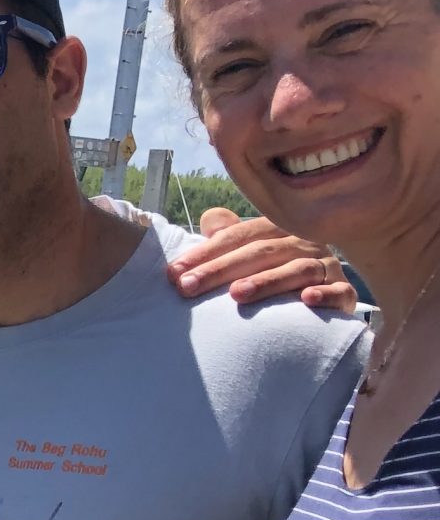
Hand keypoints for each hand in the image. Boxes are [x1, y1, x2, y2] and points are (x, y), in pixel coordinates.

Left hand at [168, 208, 358, 312]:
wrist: (323, 300)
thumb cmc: (275, 274)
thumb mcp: (251, 252)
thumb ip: (229, 236)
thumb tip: (209, 219)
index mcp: (278, 230)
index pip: (239, 236)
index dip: (205, 253)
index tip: (173, 274)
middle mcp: (305, 243)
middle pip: (262, 252)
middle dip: (221, 270)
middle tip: (188, 287)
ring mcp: (328, 267)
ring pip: (297, 269)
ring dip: (267, 281)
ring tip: (237, 294)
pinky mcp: (346, 292)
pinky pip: (340, 291)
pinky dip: (324, 294)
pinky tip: (306, 300)